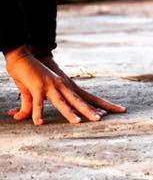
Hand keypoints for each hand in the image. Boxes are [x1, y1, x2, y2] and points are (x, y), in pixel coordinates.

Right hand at [4, 47, 125, 125]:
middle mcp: (63, 86)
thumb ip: (30, 106)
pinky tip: (39, 122)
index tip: (106, 113)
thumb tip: (20, 118)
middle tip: (102, 118)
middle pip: (79, 101)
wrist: (24, 56)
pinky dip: (38, 112)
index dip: (95, 105)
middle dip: (91, 110)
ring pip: (63, 102)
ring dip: (70, 112)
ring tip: (78, 122)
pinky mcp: (37, 86)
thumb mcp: (34, 92)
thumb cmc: (31, 74)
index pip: (85, 98)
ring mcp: (51, 86)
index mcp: (66, 87)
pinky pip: (38, 102)